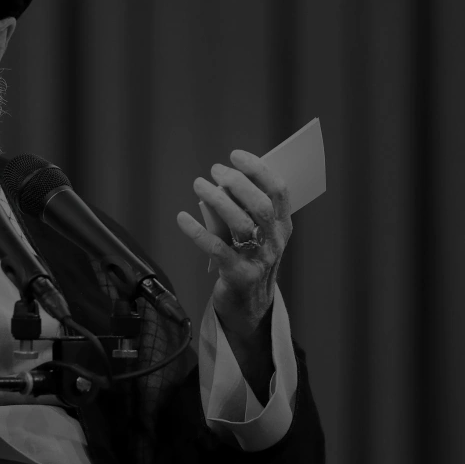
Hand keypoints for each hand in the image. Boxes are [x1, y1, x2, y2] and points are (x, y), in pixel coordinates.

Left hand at [176, 150, 292, 370]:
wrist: (249, 307)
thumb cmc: (247, 259)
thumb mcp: (252, 234)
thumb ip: (242, 209)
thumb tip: (219, 181)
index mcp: (283, 227)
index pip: (279, 191)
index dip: (259, 169)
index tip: (236, 155)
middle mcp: (274, 242)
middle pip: (260, 205)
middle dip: (237, 183)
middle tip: (215, 170)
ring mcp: (258, 260)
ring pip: (241, 224)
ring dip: (217, 200)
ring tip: (199, 184)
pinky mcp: (238, 276)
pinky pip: (216, 249)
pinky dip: (197, 230)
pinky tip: (182, 218)